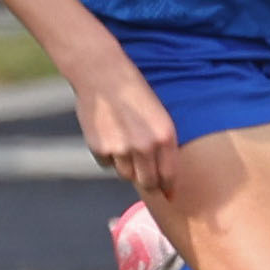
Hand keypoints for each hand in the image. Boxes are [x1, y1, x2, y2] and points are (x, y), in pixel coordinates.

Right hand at [73, 60, 180, 196]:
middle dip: (148, 182)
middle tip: (144, 175)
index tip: (168, 196)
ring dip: (126, 165)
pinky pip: (106, 164)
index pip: (169, 176)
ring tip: (122, 139)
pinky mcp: (100, 149)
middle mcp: (145, 147)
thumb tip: (163, 178)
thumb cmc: (132, 92)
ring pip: (125, 174)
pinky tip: (107, 133)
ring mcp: (121, 150)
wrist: (101, 74)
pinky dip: (107, 155)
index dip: (168, 189)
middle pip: (148, 183)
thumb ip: (161, 145)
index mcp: (165, 136)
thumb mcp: (158, 116)